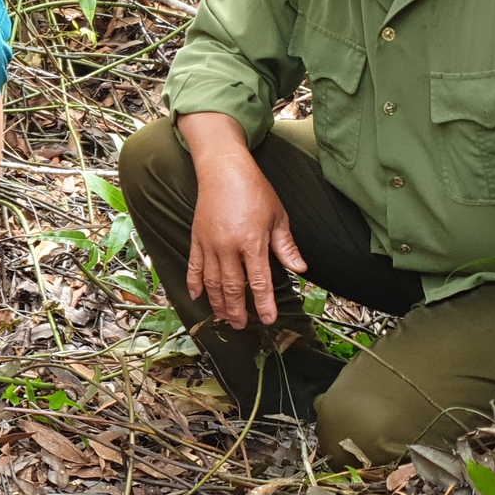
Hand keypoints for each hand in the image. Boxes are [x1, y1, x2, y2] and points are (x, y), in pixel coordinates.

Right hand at [189, 152, 305, 327]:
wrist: (223, 169)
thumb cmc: (254, 189)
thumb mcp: (277, 216)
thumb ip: (286, 246)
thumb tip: (300, 268)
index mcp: (252, 242)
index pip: (259, 281)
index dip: (264, 304)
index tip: (268, 319)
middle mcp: (228, 247)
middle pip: (233, 288)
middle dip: (238, 310)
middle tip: (241, 325)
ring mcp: (210, 244)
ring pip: (212, 282)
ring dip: (218, 303)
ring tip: (223, 317)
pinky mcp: (196, 238)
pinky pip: (194, 266)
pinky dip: (194, 283)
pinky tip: (196, 296)